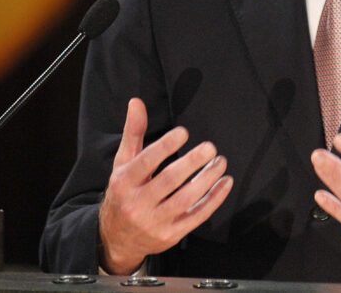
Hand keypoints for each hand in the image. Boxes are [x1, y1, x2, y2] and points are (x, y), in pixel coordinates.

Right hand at [97, 98, 233, 273]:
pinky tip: (225, 183)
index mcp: (124, 183)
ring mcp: (154, 222)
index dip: (165, 146)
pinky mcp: (170, 235)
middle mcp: (137, 204)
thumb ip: (133, 133)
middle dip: (192, 163)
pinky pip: (196, 217)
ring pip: (185, 200)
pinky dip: (214, 200)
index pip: (145, 162)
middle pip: (168, 181)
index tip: (184, 132)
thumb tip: (137, 102)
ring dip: (207, 179)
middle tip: (210, 147)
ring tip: (220, 162)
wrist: (116, 238)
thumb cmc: (123, 193)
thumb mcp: (123, 163)